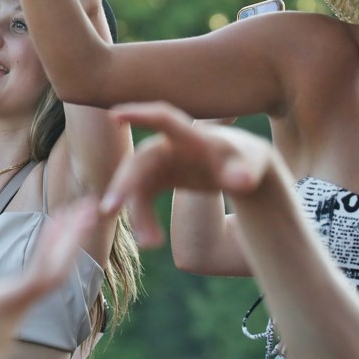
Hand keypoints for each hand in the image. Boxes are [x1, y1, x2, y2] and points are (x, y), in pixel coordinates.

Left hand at [0, 197, 97, 358]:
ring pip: (56, 261)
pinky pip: (41, 271)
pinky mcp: (17, 300)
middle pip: (57, 259)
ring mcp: (23, 298)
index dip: (55, 239)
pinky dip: (53, 250)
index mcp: (18, 298)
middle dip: (72, 232)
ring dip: (71, 235)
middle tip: (88, 206)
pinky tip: (62, 228)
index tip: (63, 217)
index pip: (43, 262)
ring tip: (86, 211)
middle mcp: (26, 297)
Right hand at [100, 102, 274, 246]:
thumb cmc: (245, 161)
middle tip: (107, 210)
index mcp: (191, 137)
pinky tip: (153, 241)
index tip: (114, 115)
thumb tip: (243, 182)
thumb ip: (243, 173)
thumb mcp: (250, 166)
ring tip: (151, 243)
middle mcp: (168, 146)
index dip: (140, 115)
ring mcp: (160, 162)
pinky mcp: (157, 178)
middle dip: (123, 184)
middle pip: (139, 162)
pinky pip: (141, 197)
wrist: (241, 170)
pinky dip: (143, 218)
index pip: (164, 119)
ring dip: (137, 212)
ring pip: (137, 185)